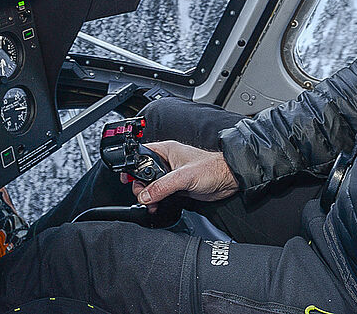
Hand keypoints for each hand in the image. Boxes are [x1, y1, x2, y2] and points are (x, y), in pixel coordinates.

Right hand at [120, 140, 238, 209]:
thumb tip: (145, 195)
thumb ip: (162, 186)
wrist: (229, 180)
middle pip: (144, 173)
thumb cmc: (212, 168)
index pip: (142, 155)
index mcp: (166, 151)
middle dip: (140, 186)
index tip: (127, 179)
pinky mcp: (178, 187)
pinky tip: (156, 206)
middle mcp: (167, 161)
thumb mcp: (183, 177)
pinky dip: (156, 200)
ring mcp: (172, 175)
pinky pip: (161, 194)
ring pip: (152, 185)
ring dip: (148, 195)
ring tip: (149, 203)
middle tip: (142, 195)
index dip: (133, 166)